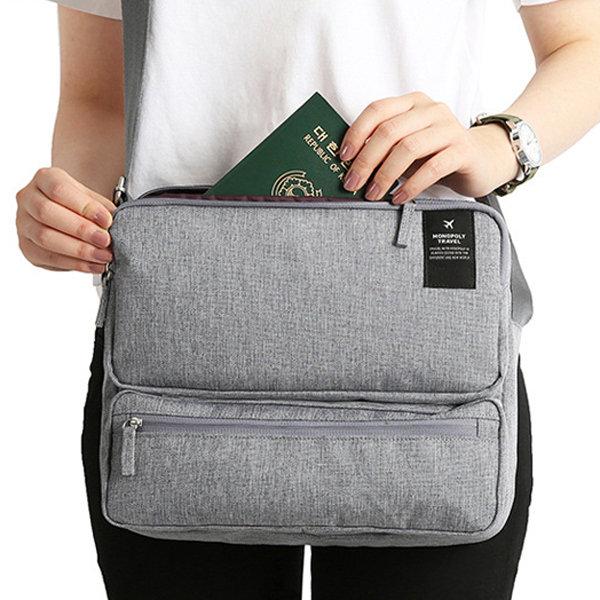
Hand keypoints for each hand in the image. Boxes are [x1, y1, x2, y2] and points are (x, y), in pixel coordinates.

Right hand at [16, 167, 114, 273]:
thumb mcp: (91, 198)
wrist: (66, 215)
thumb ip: (101, 208)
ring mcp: (23, 224)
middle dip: (81, 230)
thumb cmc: (81, 204)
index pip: (59, 190)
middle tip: (105, 241)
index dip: (84, 207)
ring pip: (45, 238)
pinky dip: (75, 264)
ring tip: (104, 257)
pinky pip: (48, 258)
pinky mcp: (27, 247)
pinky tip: (95, 265)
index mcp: (45, 178)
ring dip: (79, 250)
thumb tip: (116, 224)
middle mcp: (27, 198)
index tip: (107, 220)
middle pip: (47, 213)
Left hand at [340, 92, 520, 203]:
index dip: (356, 133)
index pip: (377, 110)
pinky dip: (411, 185)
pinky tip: (399, 198)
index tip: (343, 157)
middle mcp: (430, 109)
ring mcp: (449, 128)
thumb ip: (383, 148)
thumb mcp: (406, 146)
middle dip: (366, 161)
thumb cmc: (436, 154)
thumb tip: (348, 166)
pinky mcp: (463, 150)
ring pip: (408, 148)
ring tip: (373, 194)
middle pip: (389, 131)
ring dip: (385, 175)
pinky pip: (432, 167)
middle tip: (353, 184)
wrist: (483, 159)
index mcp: (412, 103)